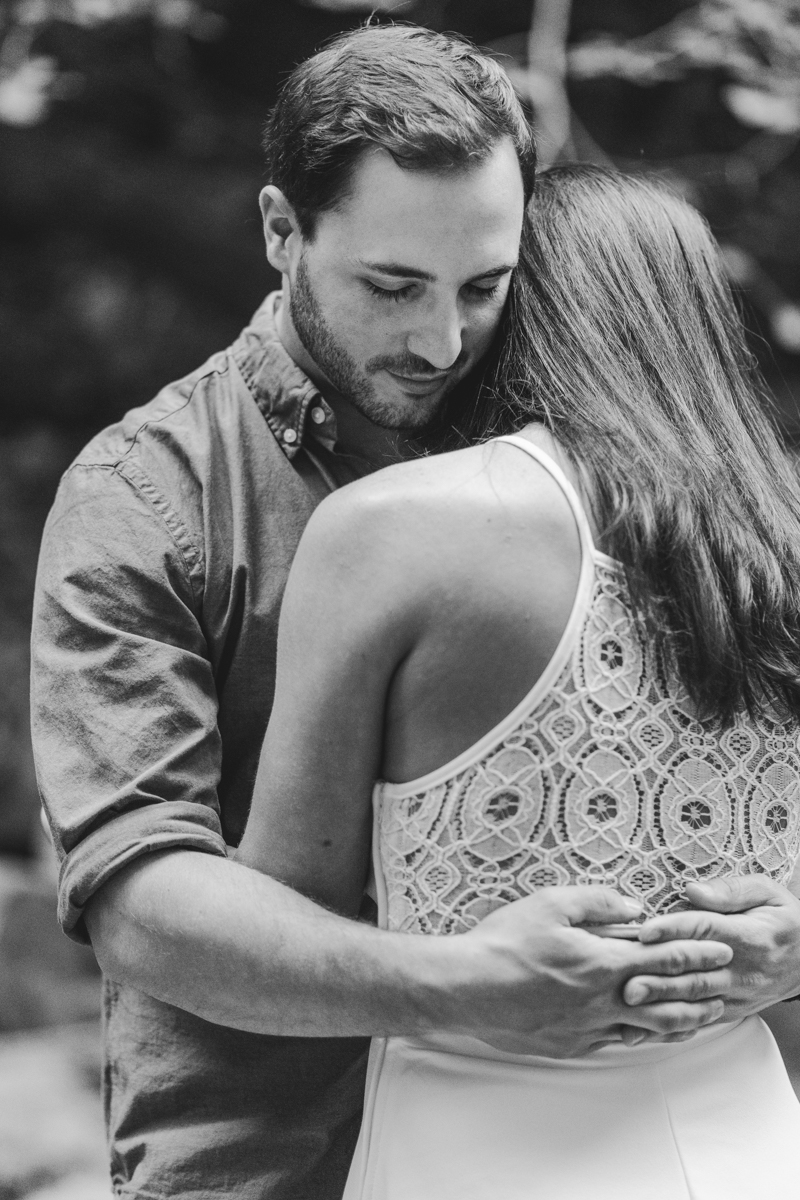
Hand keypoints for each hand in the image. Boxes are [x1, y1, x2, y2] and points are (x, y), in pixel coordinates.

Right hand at [445, 885, 731, 1057]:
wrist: (466, 988)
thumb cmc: (504, 943)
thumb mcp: (551, 904)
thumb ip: (598, 902)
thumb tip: (633, 907)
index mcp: (602, 963)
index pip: (665, 960)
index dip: (698, 954)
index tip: (720, 950)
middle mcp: (602, 1001)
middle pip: (667, 1000)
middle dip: (701, 992)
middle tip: (724, 987)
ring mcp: (587, 1029)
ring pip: (647, 1029)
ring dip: (679, 1021)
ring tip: (701, 1016)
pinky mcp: (570, 1045)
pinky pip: (617, 1042)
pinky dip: (641, 1035)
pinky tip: (647, 1031)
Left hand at [624, 876, 799, 1019]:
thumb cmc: (783, 920)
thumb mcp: (767, 893)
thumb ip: (730, 890)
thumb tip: (692, 890)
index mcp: (748, 935)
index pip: (706, 930)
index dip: (674, 930)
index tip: (645, 931)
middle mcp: (741, 969)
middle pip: (695, 973)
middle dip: (659, 979)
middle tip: (626, 982)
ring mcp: (735, 994)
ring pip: (694, 1001)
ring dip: (659, 1005)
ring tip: (628, 1006)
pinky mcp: (730, 1012)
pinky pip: (699, 1021)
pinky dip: (669, 1028)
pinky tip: (642, 1032)